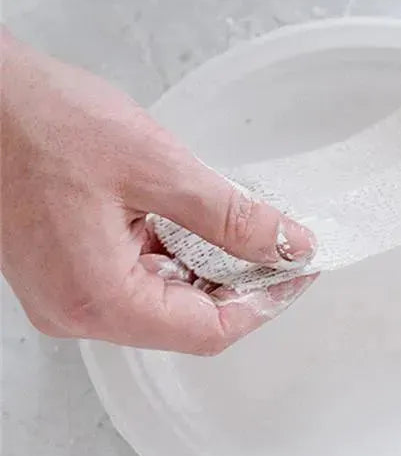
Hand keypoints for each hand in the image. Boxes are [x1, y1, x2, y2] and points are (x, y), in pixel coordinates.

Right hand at [0, 30, 316, 354]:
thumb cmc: (45, 124)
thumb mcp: (158, 168)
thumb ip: (231, 216)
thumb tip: (288, 245)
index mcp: (99, 300)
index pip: (208, 332)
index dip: (266, 302)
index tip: (299, 268)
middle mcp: (79, 310)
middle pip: (188, 319)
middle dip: (241, 280)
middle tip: (279, 238)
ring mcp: (69, 291)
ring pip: (166, 296)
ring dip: (211, 262)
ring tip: (243, 220)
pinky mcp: (68, 267)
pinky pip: (138, 274)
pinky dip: (178, 249)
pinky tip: (198, 214)